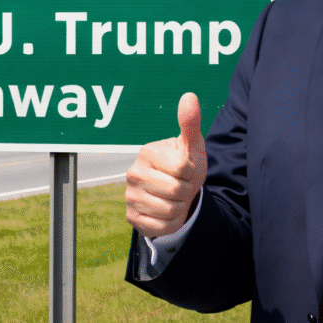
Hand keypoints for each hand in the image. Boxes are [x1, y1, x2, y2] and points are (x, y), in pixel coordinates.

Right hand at [125, 92, 207, 237]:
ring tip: (174, 197)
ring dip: (179, 207)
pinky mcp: (132, 217)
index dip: (191, 172)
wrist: (178, 193)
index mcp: (147, 152)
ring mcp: (130, 196)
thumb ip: (190, 122)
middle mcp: (134, 173)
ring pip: (170, 210)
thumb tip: (189, 96)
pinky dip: (170, 222)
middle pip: (176, 190)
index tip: (185, 170)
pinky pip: (161, 227)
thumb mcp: (191, 146)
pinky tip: (166, 211)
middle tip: (180, 184)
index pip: (182, 168)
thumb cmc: (185, 165)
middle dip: (186, 191)